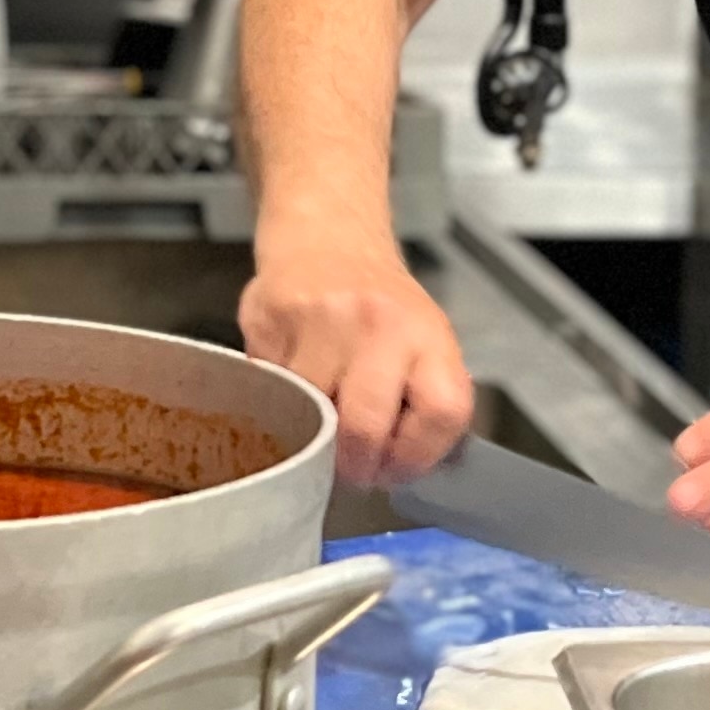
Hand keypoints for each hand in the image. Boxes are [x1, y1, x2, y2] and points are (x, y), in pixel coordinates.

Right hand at [240, 238, 474, 487]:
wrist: (328, 235)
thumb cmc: (381, 308)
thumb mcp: (424, 343)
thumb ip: (423, 403)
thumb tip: (400, 474)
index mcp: (429, 337)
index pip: (442, 412)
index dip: (416, 457)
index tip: (395, 469)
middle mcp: (380, 325)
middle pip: (364, 427)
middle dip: (353, 465)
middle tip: (348, 468)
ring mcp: (321, 320)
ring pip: (307, 414)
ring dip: (309, 431)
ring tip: (316, 417)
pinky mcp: (270, 318)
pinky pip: (268, 387)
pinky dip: (276, 398)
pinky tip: (289, 382)